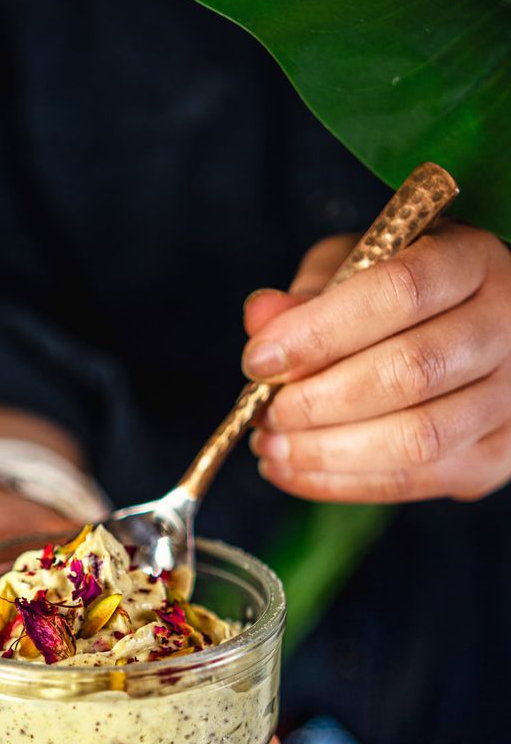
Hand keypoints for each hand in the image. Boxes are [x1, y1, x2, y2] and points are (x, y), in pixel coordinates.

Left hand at [243, 221, 510, 502]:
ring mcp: (509, 397)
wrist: (475, 331)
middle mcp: (505, 326)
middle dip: (318, 401)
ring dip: (325, 451)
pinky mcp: (494, 456)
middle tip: (263, 413)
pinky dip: (339, 483)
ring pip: (416, 438)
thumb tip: (261, 319)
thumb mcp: (357, 266)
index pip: (399, 292)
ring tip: (270, 446)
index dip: (320, 331)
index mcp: (471, 261)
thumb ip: (311, 292)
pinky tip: (291, 471)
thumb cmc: (403, 294)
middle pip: (410, 372)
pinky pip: (412, 481)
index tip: (258, 361)